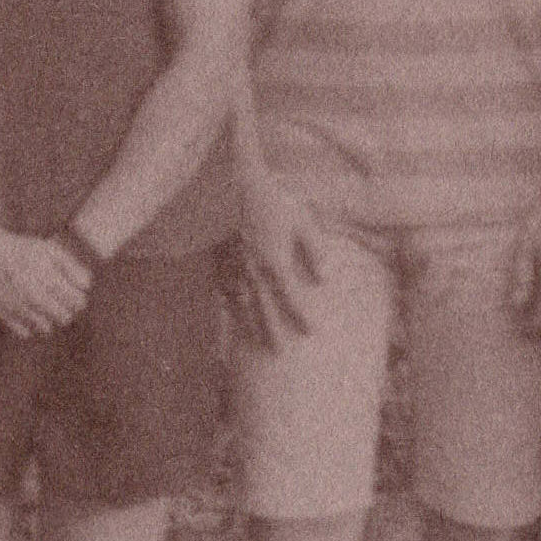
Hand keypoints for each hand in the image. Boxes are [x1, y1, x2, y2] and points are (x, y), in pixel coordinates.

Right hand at [0, 221, 97, 338]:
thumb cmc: (21, 250)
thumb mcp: (49, 250)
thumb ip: (72, 267)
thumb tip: (86, 286)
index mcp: (49, 280)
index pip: (78, 302)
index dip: (78, 297)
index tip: (72, 291)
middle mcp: (35, 298)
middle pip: (65, 318)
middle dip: (66, 309)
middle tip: (58, 298)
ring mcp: (19, 309)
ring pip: (46, 328)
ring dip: (48, 317)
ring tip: (41, 302)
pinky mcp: (4, 316)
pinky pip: (25, 332)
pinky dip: (29, 324)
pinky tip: (26, 308)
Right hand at [231, 181, 339, 350]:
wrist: (230, 186)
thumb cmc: (269, 200)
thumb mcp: (300, 220)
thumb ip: (313, 250)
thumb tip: (324, 279)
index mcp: (275, 262)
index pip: (290, 298)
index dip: (300, 317)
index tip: (311, 333)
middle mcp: (253, 273)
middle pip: (264, 310)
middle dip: (273, 332)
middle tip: (280, 354)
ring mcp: (232, 271)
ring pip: (241, 307)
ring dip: (249, 327)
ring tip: (256, 345)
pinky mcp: (217, 265)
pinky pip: (221, 296)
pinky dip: (225, 313)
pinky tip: (229, 322)